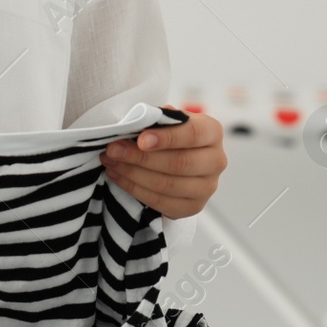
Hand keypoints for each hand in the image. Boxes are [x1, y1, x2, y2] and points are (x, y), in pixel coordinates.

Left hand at [100, 110, 226, 218]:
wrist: (179, 158)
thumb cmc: (171, 135)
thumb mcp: (167, 120)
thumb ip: (157, 120)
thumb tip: (138, 122)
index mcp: (212, 132)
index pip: (192, 134)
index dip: (166, 138)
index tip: (140, 139)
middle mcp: (216, 160)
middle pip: (179, 163)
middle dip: (141, 157)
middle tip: (114, 150)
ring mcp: (207, 187)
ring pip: (167, 185)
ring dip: (132, 174)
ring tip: (111, 161)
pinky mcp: (193, 207)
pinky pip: (160, 202)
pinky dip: (134, 189)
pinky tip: (118, 176)